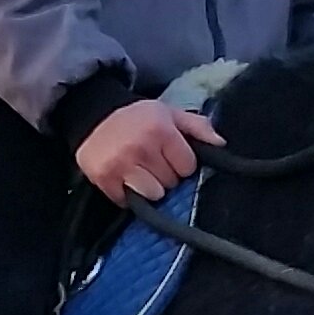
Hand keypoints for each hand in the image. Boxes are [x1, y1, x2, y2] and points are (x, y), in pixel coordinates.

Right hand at [73, 96, 219, 207]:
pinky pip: (127, 200)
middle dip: (165, 174)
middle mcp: (141, 148)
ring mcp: (121, 165)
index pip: (187, 166)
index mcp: (160, 130)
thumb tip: (220, 144)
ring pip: (153, 194)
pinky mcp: (105, 178)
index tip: (171, 156)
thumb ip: (197, 126)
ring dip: (149, 188)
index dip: (182, 163)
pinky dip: (128, 194)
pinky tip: (125, 179)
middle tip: (153, 161)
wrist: (93, 116)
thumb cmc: (136, 117)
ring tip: (141, 173)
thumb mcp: (168, 113)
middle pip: (170, 182)